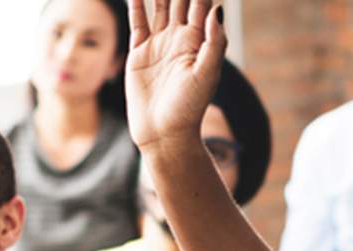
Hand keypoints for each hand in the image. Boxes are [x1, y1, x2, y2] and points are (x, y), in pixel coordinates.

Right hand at [124, 0, 226, 152]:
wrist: (165, 135)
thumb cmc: (190, 109)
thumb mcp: (208, 75)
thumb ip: (213, 42)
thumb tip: (216, 8)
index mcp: (199, 40)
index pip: (201, 3)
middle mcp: (180, 38)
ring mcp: (159, 44)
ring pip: (159, 5)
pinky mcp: (140, 53)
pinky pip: (137, 21)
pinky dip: (135, 4)